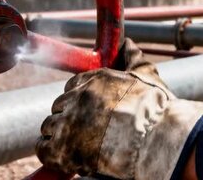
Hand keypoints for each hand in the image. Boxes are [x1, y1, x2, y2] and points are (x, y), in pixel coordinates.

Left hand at [36, 39, 202, 178]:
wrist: (159, 142)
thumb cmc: (157, 112)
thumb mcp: (148, 78)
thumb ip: (134, 59)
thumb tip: (128, 44)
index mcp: (94, 79)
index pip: (73, 85)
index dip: (79, 99)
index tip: (88, 111)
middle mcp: (78, 97)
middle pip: (60, 105)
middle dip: (69, 117)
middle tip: (84, 131)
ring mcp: (68, 123)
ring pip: (50, 126)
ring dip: (59, 135)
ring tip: (77, 145)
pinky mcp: (62, 149)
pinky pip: (42, 148)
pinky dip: (50, 153)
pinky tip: (64, 158)